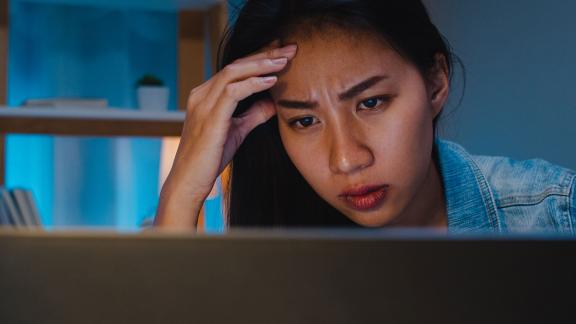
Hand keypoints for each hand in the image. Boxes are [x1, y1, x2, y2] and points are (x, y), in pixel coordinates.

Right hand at [155, 43, 297, 227]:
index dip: (260, 59)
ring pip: (235, 72)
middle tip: (290, 48)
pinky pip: (233, 91)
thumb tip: (273, 102)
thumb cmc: (209, 159)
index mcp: (205, 95)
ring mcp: (203, 103)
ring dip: (262, 64)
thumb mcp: (236, 132)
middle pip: (237, 64)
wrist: (188, 182)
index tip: (283, 54)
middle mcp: (202, 94)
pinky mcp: (210, 116)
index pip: (235, 69)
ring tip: (285, 59)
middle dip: (265, 54)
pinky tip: (272, 80)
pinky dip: (254, 83)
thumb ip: (253, 115)